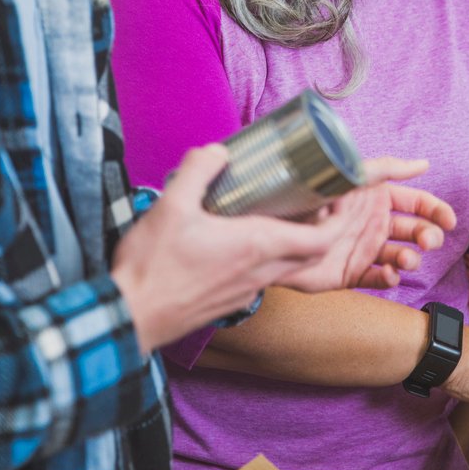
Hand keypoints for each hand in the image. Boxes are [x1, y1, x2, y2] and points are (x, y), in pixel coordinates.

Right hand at [112, 144, 377, 354]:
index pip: (321, 239)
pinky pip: (265, 278)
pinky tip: (248, 242)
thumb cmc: (151, 267)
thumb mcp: (171, 205)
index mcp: (256, 246)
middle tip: (318, 203)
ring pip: (289, 268)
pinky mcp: (230, 302)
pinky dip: (272, 259)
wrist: (128, 318)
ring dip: (297, 245)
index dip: (339, 220)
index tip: (337, 199)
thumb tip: (217, 151)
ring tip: (285, 216)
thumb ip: (198, 171)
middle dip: (325, 230)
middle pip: (312, 254)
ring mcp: (246, 291)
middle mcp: (260, 272)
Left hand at [279, 156, 455, 292]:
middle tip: (427, 241)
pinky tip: (387, 274)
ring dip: (410, 258)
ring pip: (401, 256)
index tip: (449, 220)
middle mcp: (374, 223)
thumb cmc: (311, 198)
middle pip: (415, 230)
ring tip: (404, 260)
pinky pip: (377, 279)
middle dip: (428, 235)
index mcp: (377, 198)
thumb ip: (388, 168)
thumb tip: (424, 162)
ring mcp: (364, 249)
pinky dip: (388, 279)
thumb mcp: (352, 177)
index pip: (417, 203)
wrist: (277, 233)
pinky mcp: (351, 274)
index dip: (436, 211)